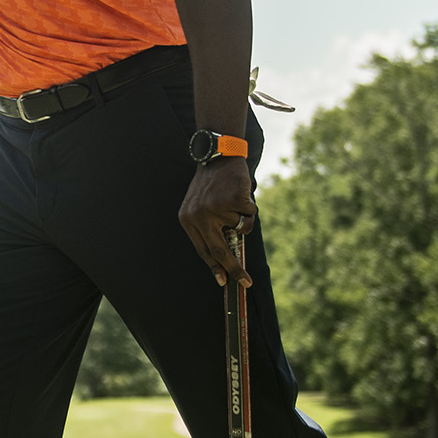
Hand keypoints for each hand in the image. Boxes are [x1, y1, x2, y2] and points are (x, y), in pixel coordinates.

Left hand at [178, 158, 255, 288]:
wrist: (217, 156)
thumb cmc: (211, 185)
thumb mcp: (199, 207)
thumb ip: (208, 230)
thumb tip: (225, 260)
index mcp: (188, 220)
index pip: (203, 251)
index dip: (215, 268)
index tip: (224, 282)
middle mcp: (199, 216)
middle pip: (219, 251)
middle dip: (234, 269)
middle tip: (246, 282)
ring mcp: (216, 208)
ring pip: (241, 228)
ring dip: (243, 218)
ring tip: (234, 201)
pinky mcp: (234, 199)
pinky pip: (250, 214)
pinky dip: (250, 206)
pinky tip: (240, 193)